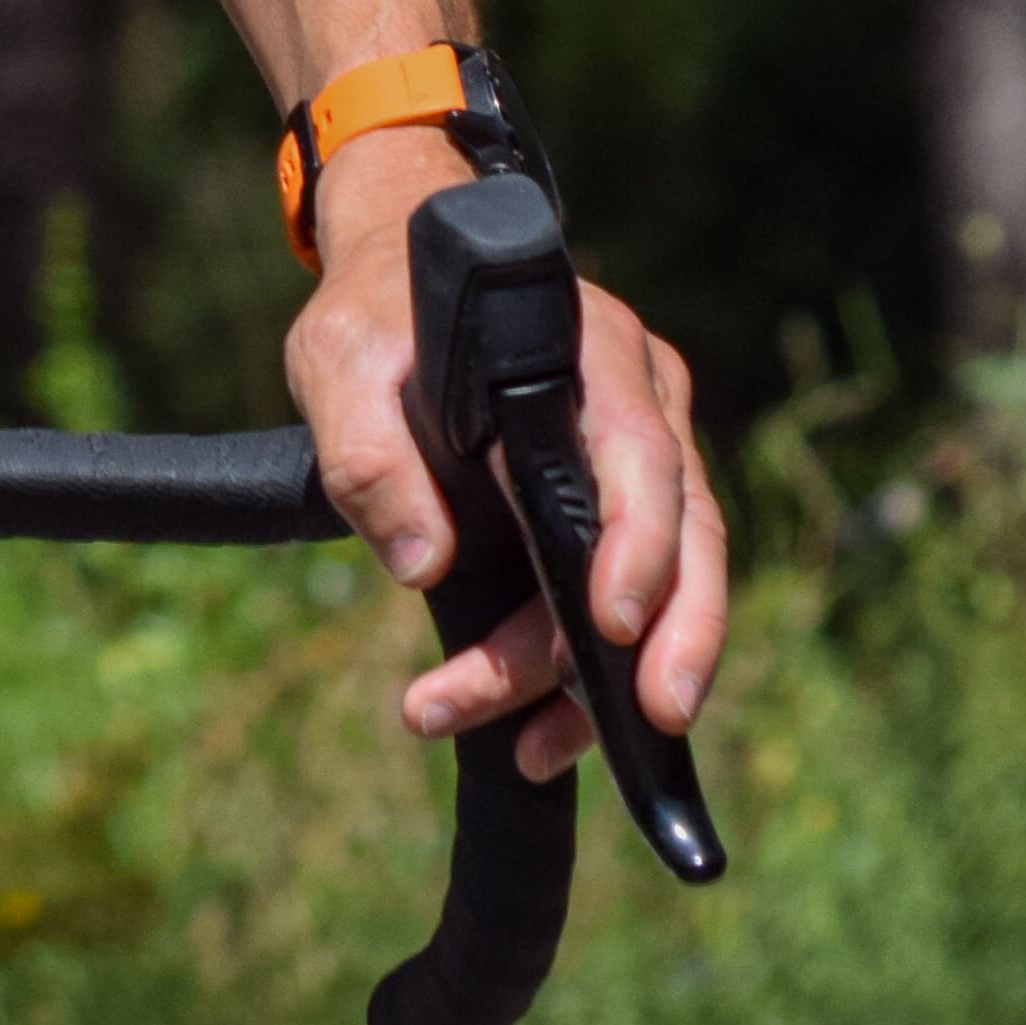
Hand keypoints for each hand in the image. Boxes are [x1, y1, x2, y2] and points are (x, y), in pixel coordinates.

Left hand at [281, 133, 725, 779]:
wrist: (398, 272)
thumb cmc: (374, 317)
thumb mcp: (339, 367)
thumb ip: (370, 457)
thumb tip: (423, 565)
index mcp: (586, 353)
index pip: (638, 454)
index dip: (637, 545)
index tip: (610, 626)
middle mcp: (641, 400)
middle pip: (687, 533)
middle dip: (672, 640)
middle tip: (650, 728)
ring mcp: (645, 451)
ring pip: (668, 581)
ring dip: (607, 681)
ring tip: (531, 752)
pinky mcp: (622, 502)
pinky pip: (631, 595)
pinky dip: (591, 673)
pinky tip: (539, 734)